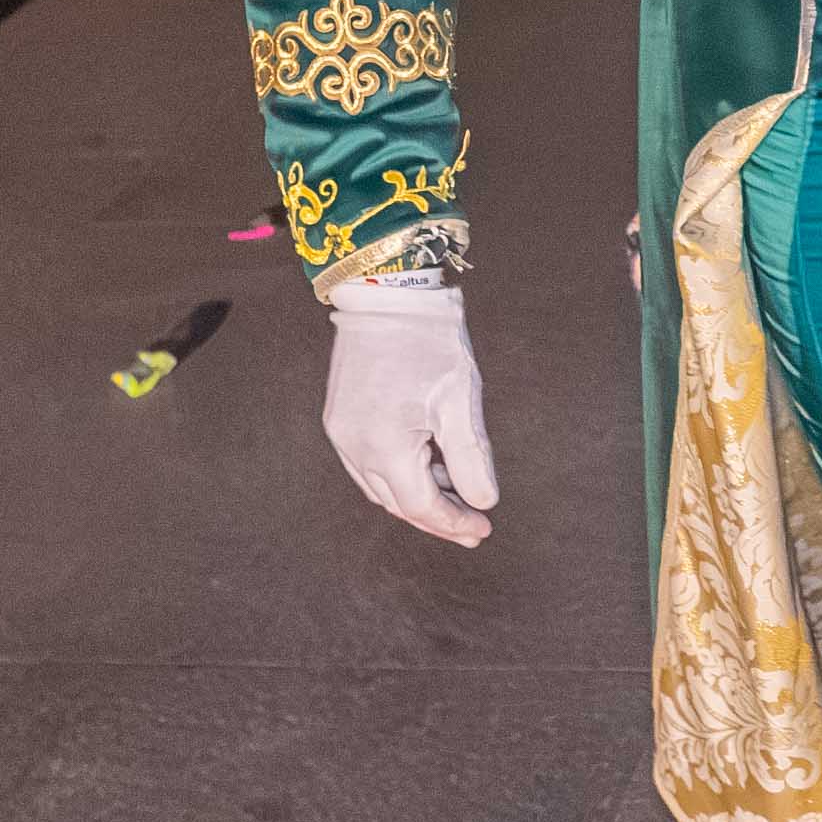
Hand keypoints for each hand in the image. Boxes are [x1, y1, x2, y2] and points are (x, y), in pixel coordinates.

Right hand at [323, 281, 497, 546]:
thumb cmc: (430, 341)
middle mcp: (354, 447)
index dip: (454, 523)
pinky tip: (425, 470)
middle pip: (398, 504)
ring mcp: (341, 433)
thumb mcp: (460, 402)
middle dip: (437, 518)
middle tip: (472, 527)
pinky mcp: (338, 418)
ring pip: (380, 488)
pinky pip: (366, 465)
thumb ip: (471, 460)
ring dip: (416, 499)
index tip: (483, 529)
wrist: (387, 292)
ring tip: (454, 500)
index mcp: (385, 446)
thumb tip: (482, 503)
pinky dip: (396, 476)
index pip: (422, 506)